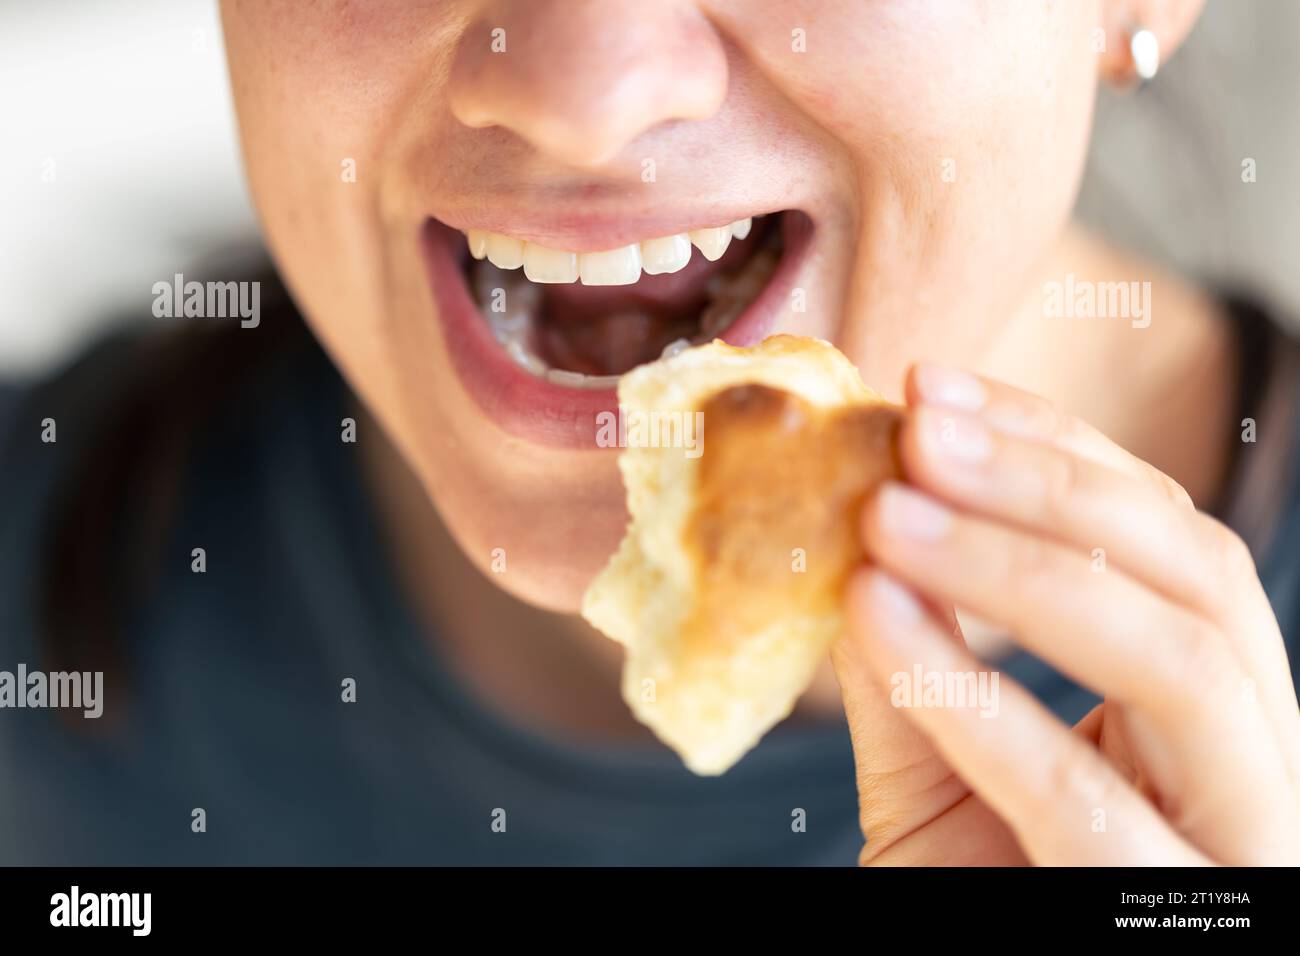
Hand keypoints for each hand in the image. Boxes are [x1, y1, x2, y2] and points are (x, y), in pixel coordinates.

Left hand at [832, 364, 1299, 864]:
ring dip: (1028, 569)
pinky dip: (985, 701)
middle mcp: (1253, 755)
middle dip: (1052, 485)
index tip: (930, 387)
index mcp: (1204, 696)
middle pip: (1198, 575)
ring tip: (890, 513)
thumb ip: (902, 653)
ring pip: (1188, 666)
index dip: (1051, 447)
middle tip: (915, 427)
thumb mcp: (934, 763)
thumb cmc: (976, 882)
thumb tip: (840, 523)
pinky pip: (1090, 805)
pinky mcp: (1183, 912)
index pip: (1157, 535)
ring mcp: (1240, 841)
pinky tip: (882, 622)